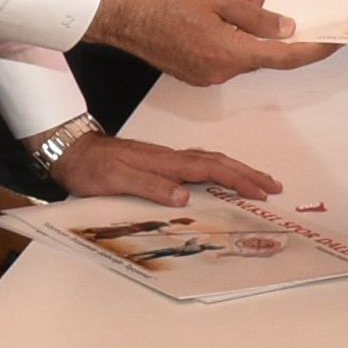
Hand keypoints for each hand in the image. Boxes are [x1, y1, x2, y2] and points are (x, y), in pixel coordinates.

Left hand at [55, 134, 279, 206]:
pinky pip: (198, 165)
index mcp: (165, 162)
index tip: (260, 191)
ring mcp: (166, 159)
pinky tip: (220, 178)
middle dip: (247, 173)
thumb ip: (150, 187)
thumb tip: (184, 196)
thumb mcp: (117, 180)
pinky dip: (217, 171)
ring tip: (257, 182)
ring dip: (236, 171)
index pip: (210, 169)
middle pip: (218, 162)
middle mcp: (171, 158)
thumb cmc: (93, 168)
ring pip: (210, 162)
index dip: (237, 180)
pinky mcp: (160, 162)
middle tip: (273, 185)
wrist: (73, 151)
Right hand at [85, 0, 332, 88]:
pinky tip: (224, 8)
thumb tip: (287, 29)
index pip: (286, 57)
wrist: (121, 17)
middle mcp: (222, 73)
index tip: (337, 42)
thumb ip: (255, 15)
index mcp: (232, 54)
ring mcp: (206, 76)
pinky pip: (224, 53)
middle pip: (263, 53)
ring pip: (242, 51)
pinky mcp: (193, 72)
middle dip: (275, 27)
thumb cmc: (166, 2)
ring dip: (250, 26)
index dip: (315, 50)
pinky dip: (232, 33)